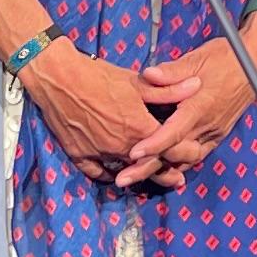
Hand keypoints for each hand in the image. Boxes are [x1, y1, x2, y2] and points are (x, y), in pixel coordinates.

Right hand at [23, 37, 180, 180]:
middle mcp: (120, 147)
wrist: (58, 77)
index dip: (184, 154)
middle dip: (165, 173)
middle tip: (176, 179)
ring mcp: (99, 153)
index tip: (193, 155)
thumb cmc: (98, 76)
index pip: (169, 149)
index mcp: (138, 128)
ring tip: (149, 178)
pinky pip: (97, 172)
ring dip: (137, 175)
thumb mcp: (136, 81)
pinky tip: (115, 174)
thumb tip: (198, 84)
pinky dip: (108, 173)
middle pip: (149, 167)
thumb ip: (168, 89)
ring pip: (124, 172)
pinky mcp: (79, 155)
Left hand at [118, 22, 256, 185]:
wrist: (256, 62)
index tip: (133, 153)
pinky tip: (163, 169)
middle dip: (148, 168)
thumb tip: (148, 75)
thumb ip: (172, 71)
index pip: (175, 131)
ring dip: (162, 170)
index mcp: (201, 105)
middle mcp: (208, 124)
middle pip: (175, 153)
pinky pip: (196, 155)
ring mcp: (214, 132)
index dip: (154, 144)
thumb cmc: (226, 57)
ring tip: (137, 178)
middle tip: (123, 179)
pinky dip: (178, 163)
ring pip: (186, 159)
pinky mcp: (218, 134)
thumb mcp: (197, 58)